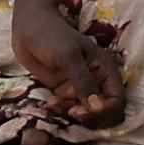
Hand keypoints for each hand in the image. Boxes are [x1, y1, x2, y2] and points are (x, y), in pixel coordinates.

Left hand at [12, 0, 113, 114]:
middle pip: (103, 112)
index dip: (105, 111)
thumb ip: (83, 82)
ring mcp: (79, 88)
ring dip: (71, 114)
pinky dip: (60, 111)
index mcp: (105, 70)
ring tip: (54, 105)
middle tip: (70, 113)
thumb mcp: (68, 57)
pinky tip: (49, 103)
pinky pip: (67, 109)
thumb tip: (98, 107)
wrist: (27, 26)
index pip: (117, 100)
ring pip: (84, 113)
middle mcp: (96, 81)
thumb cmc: (51, 35)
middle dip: (89, 117)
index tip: (84, 111)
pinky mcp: (63, 91)